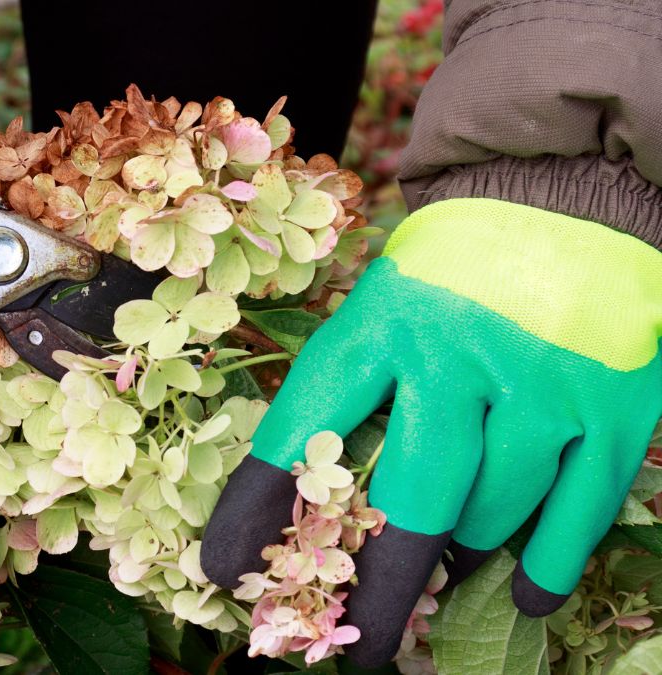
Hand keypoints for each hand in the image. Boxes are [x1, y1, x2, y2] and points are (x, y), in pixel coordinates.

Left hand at [201, 198, 661, 664]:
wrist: (567, 192)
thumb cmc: (450, 262)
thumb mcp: (377, 300)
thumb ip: (351, 385)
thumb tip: (302, 493)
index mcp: (377, 327)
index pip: (300, 436)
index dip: (256, 512)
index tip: (226, 570)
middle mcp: (456, 359)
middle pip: (408, 503)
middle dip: (376, 587)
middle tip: (355, 644)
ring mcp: (540, 386)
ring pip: (491, 513)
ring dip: (462, 553)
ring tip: (444, 572)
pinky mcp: (612, 408)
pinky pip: (577, 514)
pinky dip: (548, 564)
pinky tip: (522, 595)